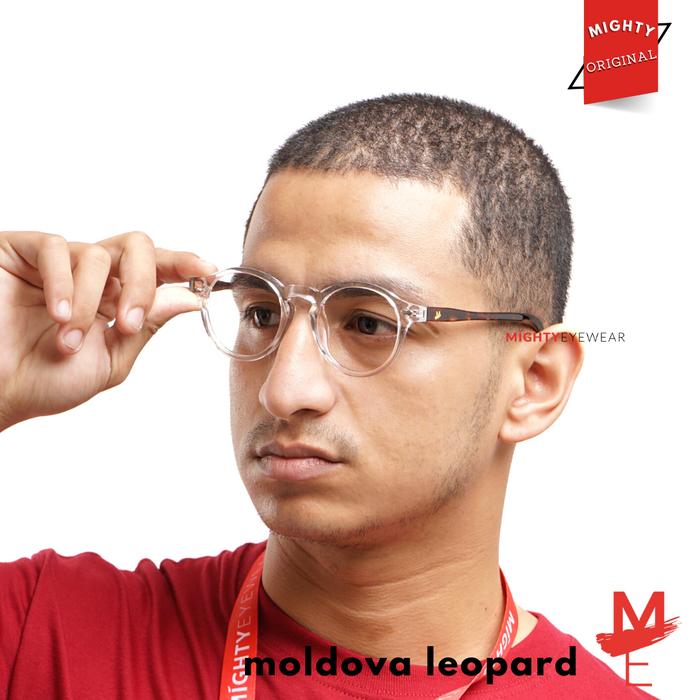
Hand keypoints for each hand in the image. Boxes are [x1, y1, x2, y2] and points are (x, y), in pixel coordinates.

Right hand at [0, 231, 216, 429]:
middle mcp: (90, 276)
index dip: (183, 264)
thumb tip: (188, 298)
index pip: (155, 270)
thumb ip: (146, 325)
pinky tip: (57, 314)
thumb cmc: (45, 381)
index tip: (207, 271)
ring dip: (90, 302)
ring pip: (97, 254)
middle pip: (136, 247)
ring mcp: (56, 263)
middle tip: (129, 320)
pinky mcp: (20, 252)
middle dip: (141, 281)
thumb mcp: (110, 360)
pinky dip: (63, 283)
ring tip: (69, 340)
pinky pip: (55, 247)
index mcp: (114, 299)